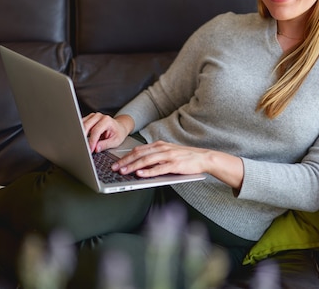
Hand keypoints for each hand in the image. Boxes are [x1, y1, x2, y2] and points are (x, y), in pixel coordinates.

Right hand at [82, 113, 133, 152]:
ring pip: (82, 125)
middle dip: (83, 138)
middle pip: (86, 126)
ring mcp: (93, 117)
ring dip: (81, 135)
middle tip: (84, 148)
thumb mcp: (115, 141)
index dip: (92, 141)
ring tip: (82, 144)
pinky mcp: (89, 119)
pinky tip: (81, 139)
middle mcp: (99, 116)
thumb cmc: (118, 133)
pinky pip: (81, 125)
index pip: (96, 131)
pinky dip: (80, 132)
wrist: (120, 127)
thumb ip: (105, 145)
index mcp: (107, 120)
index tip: (90, 149)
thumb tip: (96, 148)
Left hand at [112, 141, 244, 189]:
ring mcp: (168, 156)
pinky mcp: (175, 165)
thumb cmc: (185, 157)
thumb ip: (155, 156)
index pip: (138, 150)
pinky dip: (148, 171)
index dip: (125, 156)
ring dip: (133, 166)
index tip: (115, 162)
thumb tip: (139, 162)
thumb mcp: (168, 153)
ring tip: (123, 171)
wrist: (203, 157)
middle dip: (125, 161)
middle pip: (139, 154)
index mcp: (159, 145)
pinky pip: (159, 168)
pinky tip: (140, 174)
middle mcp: (162, 148)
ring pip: (146, 161)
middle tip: (114, 168)